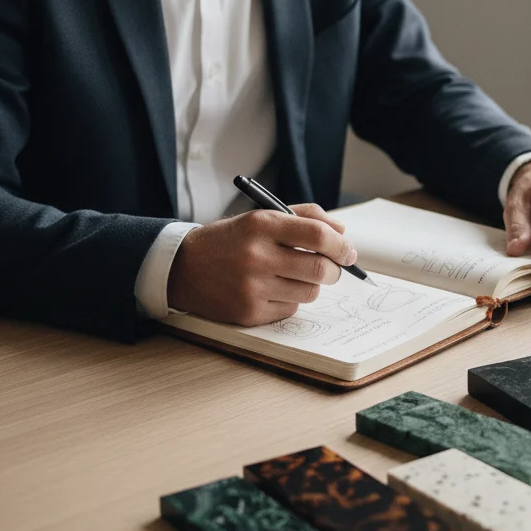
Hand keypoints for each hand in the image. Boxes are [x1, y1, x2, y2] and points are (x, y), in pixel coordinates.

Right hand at [167, 205, 357, 324]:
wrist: (182, 268)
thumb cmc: (231, 240)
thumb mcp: (261, 217)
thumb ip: (305, 217)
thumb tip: (342, 233)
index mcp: (261, 224)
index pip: (318, 236)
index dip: (341, 246)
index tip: (348, 252)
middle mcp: (256, 256)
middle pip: (320, 269)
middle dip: (335, 270)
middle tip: (333, 268)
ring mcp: (251, 288)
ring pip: (310, 292)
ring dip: (312, 285)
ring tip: (295, 276)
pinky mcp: (248, 313)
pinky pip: (290, 308)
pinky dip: (290, 299)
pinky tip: (273, 289)